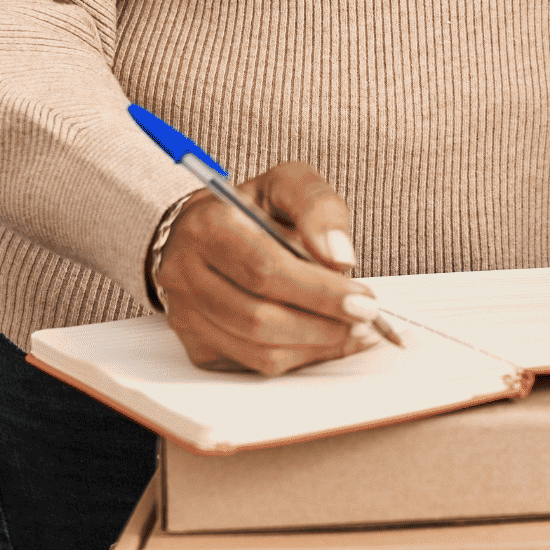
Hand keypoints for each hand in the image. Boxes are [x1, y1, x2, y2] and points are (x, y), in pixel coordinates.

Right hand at [151, 162, 382, 375]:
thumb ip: (319, 208)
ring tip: (348, 329)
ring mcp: (185, 314)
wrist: (203, 231)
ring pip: (257, 349)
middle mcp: (185, 272)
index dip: (320, 291)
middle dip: (323, 323)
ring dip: (314, 345)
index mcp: (208, 225)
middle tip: (364, 319)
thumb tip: (341, 259)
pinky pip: (252, 365)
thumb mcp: (288, 184)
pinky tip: (323, 341)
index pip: (266, 269)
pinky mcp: (195, 344)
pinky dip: (297, 358)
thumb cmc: (252, 209)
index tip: (363, 300)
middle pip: (259, 316)